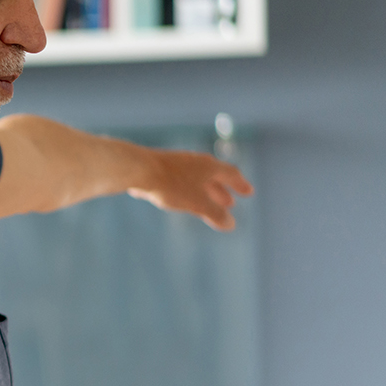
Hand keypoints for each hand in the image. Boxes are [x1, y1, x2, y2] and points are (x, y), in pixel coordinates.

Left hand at [129, 149, 253, 229]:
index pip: (231, 174)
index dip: (240, 184)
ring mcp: (176, 163)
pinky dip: (187, 191)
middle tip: (228, 204)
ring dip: (204, 192)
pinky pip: (178, 180)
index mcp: (209, 166)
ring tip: (205, 204)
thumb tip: (230, 225)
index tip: (248, 192)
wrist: (136, 169)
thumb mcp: (197, 203)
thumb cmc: (171, 185)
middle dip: (222, 192)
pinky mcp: (159, 169)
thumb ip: (215, 214)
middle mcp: (195, 161)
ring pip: (195, 179)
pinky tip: (179, 199)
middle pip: (213, 176)